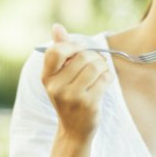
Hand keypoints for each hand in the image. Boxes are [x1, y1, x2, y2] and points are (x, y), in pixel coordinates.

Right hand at [41, 24, 113, 142]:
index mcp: (46, 77)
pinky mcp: (88, 104)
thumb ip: (60, 50)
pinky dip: (108, 76)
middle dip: (93, 56)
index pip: (56, 51)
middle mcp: (56, 87)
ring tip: (101, 72)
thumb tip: (57, 27)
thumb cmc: (68, 97)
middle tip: (95, 63)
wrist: (74, 130)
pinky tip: (105, 81)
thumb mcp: (59, 76)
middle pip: (82, 56)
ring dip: (103, 66)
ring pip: (95, 66)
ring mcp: (72, 96)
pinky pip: (104, 78)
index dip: (72, 46)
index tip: (79, 51)